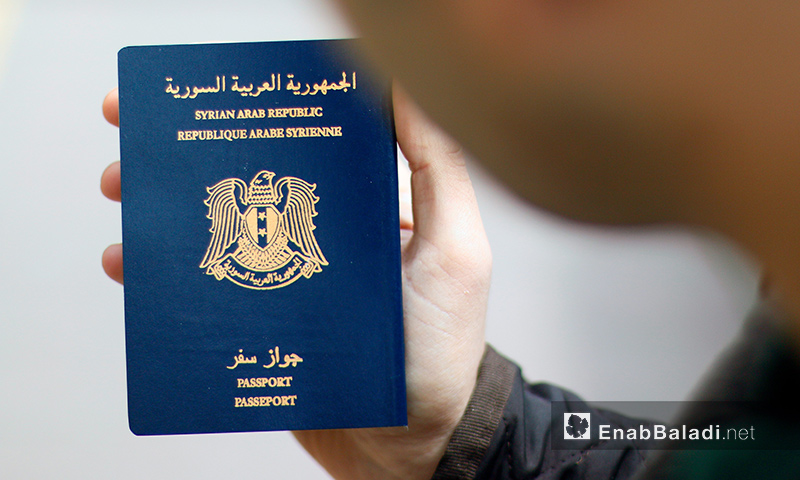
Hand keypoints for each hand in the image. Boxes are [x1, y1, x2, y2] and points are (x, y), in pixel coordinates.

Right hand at [100, 86, 491, 479]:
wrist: (411, 445)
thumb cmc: (440, 348)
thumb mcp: (455, 249)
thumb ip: (437, 167)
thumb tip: (405, 82)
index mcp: (359, 213)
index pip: (302, 149)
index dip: (255, 120)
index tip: (207, 100)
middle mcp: (318, 241)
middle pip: (245, 188)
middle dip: (190, 160)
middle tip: (140, 143)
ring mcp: (285, 284)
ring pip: (215, 235)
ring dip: (164, 209)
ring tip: (125, 192)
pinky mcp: (262, 325)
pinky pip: (207, 292)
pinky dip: (166, 277)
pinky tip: (132, 266)